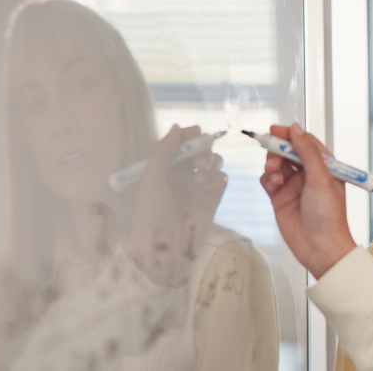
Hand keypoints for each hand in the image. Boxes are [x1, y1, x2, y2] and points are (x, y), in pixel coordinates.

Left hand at [125, 124, 226, 286]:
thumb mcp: (151, 178)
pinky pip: (223, 179)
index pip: (180, 144)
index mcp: (164, 168)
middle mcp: (182, 174)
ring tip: (199, 180)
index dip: (189, 135)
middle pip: (202, 151)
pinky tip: (207, 188)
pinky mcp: (213, 199)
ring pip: (215, 163)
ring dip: (211, 165)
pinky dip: (218, 179)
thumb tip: (177, 127)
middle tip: (198, 164)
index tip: (196, 132)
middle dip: (203, 152)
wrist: (163, 246)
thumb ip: (164, 151)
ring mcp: (199, 186)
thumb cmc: (150, 213)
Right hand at [260, 123, 355, 278]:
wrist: (320, 247)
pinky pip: (268, 180)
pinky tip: (273, 186)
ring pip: (276, 164)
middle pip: (287, 151)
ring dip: (272, 165)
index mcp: (324, 166)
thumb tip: (296, 129)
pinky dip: (267, 179)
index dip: (290, 134)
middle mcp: (309, 174)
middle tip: (273, 156)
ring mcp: (294, 186)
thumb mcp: (321, 178)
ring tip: (275, 174)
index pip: (305, 142)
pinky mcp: (280, 198)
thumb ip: (307, 152)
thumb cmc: (329, 216)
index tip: (275, 130)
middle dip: (277, 151)